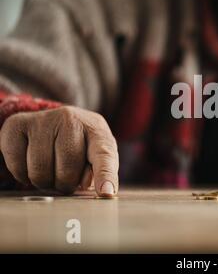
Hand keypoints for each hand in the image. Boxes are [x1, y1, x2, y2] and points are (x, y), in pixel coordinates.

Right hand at [0, 106, 118, 195]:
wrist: (55, 121)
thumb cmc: (81, 145)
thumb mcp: (96, 155)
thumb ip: (99, 172)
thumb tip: (90, 186)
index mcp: (97, 130)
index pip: (103, 155)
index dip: (105, 175)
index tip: (106, 192)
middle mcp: (70, 119)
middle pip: (67, 169)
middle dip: (66, 184)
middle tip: (66, 180)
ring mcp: (43, 120)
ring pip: (39, 170)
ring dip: (44, 181)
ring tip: (50, 171)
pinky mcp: (17, 125)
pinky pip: (16, 165)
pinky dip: (22, 174)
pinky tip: (31, 164)